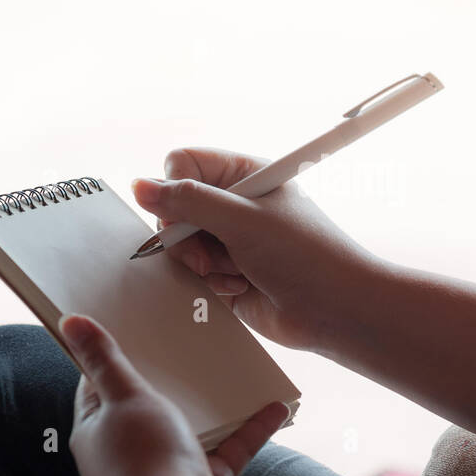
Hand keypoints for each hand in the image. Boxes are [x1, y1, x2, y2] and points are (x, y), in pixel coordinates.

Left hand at [63, 314, 289, 475]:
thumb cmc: (145, 460)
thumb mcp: (125, 397)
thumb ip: (104, 360)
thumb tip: (69, 322)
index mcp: (95, 433)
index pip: (96, 387)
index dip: (111, 357)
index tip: (131, 327)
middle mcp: (125, 455)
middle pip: (145, 407)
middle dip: (167, 376)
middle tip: (184, 339)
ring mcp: (163, 470)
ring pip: (189, 428)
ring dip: (212, 403)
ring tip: (230, 369)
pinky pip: (227, 450)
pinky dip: (249, 430)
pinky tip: (274, 407)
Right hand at [132, 147, 380, 352]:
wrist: (336, 311)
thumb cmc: (307, 257)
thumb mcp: (244, 220)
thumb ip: (189, 202)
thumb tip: (140, 186)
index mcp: (246, 174)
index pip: (183, 164)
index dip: (175, 189)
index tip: (186, 215)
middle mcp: (236, 203)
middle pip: (175, 207)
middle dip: (187, 235)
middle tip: (211, 253)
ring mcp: (231, 239)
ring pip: (180, 243)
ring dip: (201, 262)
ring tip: (235, 271)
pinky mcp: (227, 272)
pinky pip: (193, 273)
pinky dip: (210, 282)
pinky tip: (239, 286)